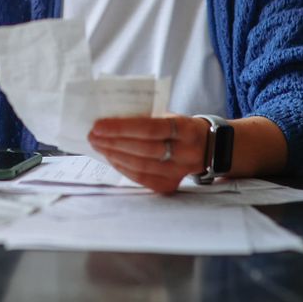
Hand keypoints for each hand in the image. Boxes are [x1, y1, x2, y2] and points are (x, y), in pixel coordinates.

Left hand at [87, 114, 209, 192]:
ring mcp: (178, 172)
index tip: (99, 125)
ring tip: (97, 145)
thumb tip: (110, 117)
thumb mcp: (170, 116)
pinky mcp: (170, 185)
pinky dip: (122, 167)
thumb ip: (146, 116)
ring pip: (140, 166)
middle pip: (143, 149)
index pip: (151, 128)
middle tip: (93, 136)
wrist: (210, 148)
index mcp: (186, 128)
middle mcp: (185, 152)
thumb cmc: (180, 127)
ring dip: (114, 155)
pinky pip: (141, 178)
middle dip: (113, 142)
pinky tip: (111, 158)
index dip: (122, 127)